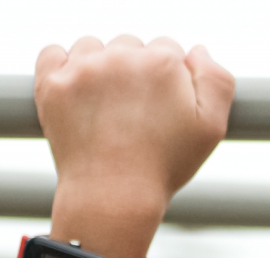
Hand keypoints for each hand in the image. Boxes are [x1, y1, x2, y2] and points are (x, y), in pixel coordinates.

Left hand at [35, 36, 233, 256]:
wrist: (113, 199)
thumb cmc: (163, 167)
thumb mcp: (212, 128)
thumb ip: (217, 80)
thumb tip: (197, 50)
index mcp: (162, 61)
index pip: (167, 48)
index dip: (168, 79)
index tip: (161, 108)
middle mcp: (120, 57)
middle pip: (129, 45)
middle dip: (134, 72)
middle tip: (133, 114)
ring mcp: (82, 69)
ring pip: (92, 47)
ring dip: (98, 67)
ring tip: (106, 108)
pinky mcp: (52, 84)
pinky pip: (52, 53)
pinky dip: (61, 67)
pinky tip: (76, 93)